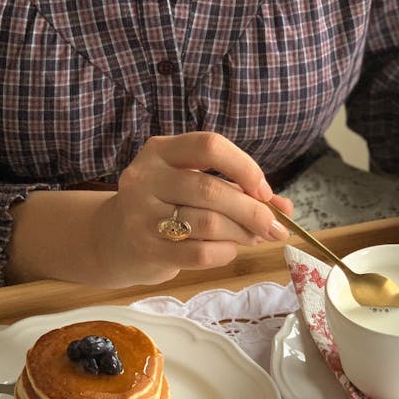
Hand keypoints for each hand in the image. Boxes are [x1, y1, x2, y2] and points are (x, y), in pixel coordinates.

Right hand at [6, 132, 290, 288]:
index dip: (244, 167)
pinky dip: (224, 253)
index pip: (210, 146)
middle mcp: (146, 177)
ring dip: (241, 233)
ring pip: (208, 222)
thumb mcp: (194, 187)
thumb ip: (239, 192)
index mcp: (160, 150)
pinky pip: (199, 253)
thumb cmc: (164, 207)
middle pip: (211, 189)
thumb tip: (286, 210)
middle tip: (272, 226)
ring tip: (252, 238)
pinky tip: (227, 250)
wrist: (113, 240)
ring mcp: (141, 214)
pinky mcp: (145, 248)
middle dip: (252, 210)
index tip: (264, 190)